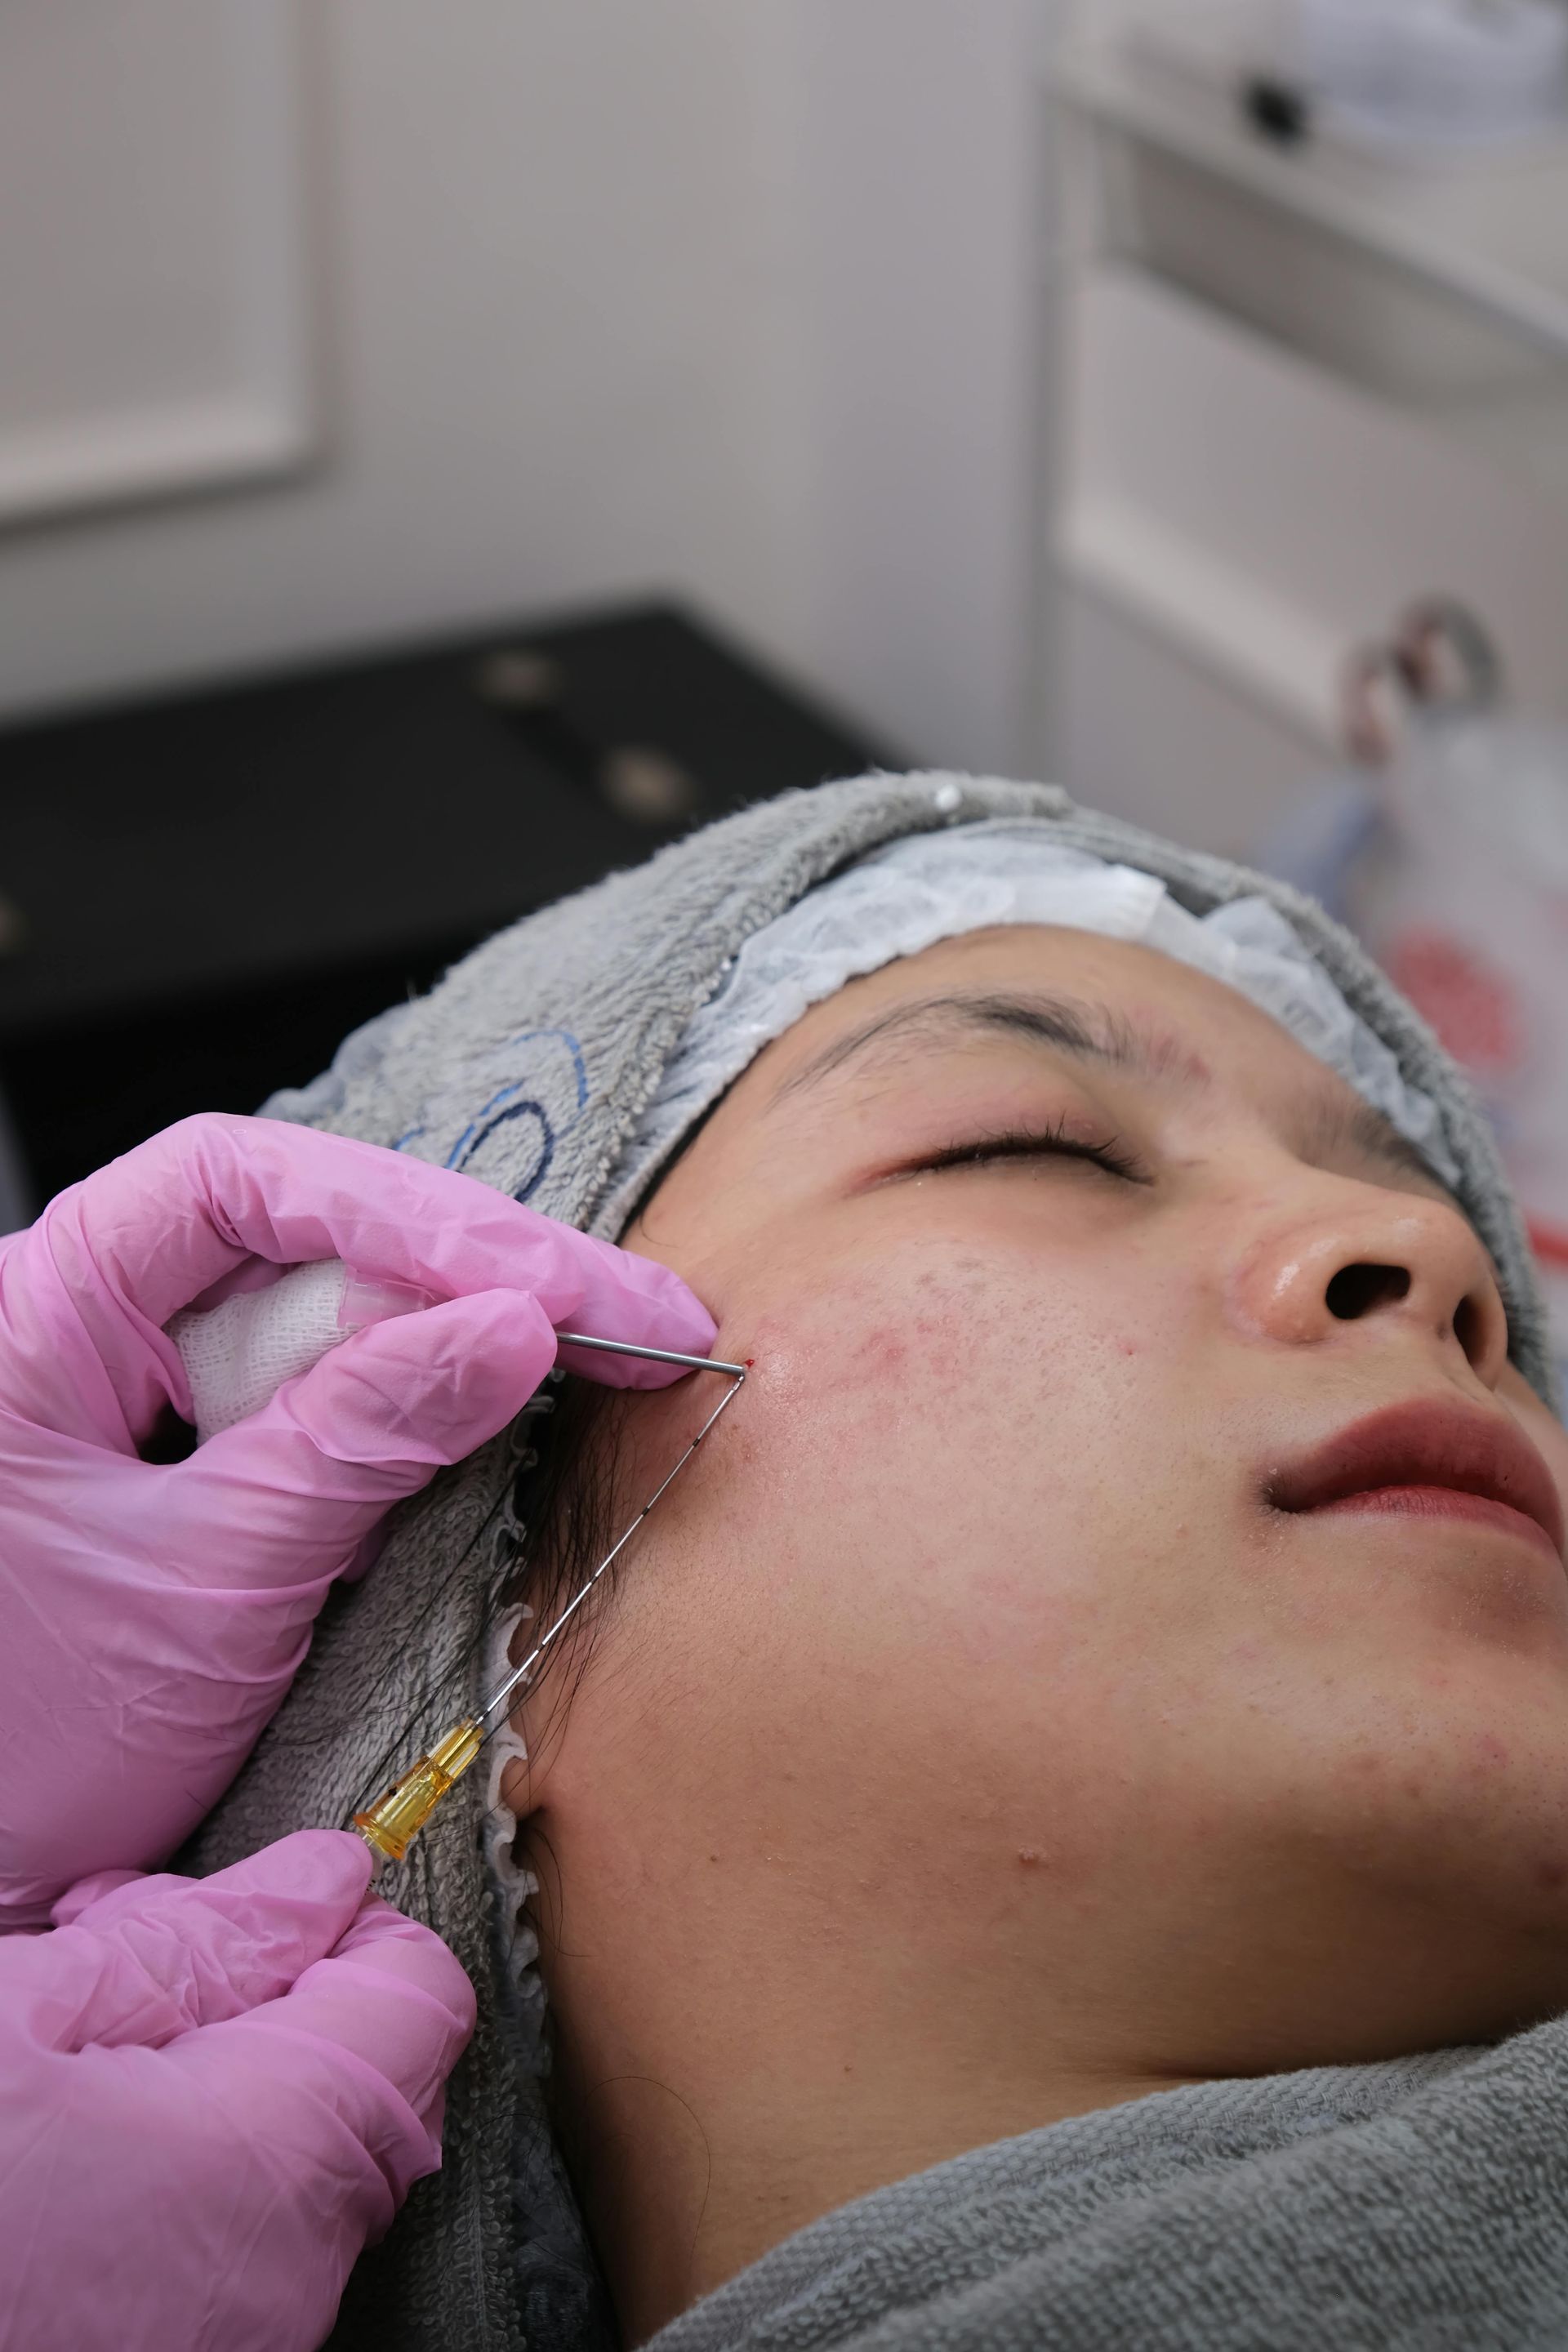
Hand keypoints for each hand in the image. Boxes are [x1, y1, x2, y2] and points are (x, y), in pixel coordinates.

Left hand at [0, 1112, 714, 1923]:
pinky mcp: (198, 1458)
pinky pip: (318, 1396)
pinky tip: (509, 1398)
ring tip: (609, 1348)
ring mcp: (142, 1390)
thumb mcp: (204, 1587)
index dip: (402, 1210)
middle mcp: (82, 1324)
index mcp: (33, 1315)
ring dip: (461, 1329)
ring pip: (325, 1310)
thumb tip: (519, 1327)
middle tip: (636, 1317)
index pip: (234, 1184)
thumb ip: (355, 1443)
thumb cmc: (17, 1752)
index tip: (546, 1282)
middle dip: (473, 1267)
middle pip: (303, 1233)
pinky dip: (414, 1407)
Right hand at [0, 1832, 473, 2351]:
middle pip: (354, 2074)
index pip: (419, 1996)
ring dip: (199, 2075)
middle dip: (250, 1987)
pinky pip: (230, 2242)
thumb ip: (196, 1941)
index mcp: (269, 2156)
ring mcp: (242, 2344)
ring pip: (285, 2156)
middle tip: (105, 1952)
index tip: (250, 1905)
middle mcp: (289, 2271)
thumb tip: (325, 1880)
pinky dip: (170, 2170)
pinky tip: (56, 2139)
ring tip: (55, 2044)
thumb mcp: (14, 2014)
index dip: (342, 1925)